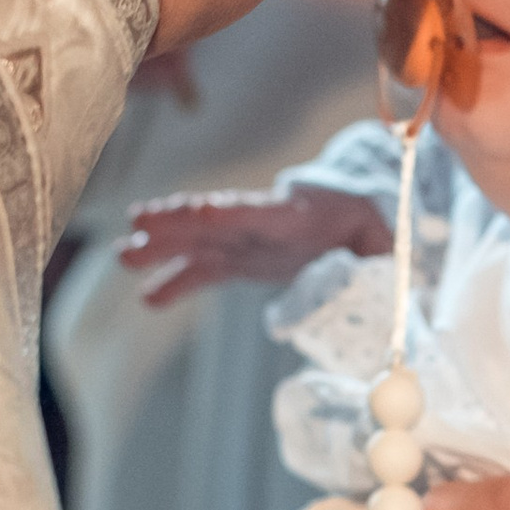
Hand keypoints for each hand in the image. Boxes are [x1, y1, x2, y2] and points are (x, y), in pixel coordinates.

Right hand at [122, 177, 392, 308]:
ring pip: (199, 241)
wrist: (363, 215)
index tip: (200, 213)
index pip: (261, 212)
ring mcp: (248, 239)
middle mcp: (264, 223)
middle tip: (137, 226)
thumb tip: (361, 282)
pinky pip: (205, 269)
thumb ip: (374, 264)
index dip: (231, 212)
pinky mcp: (243, 258)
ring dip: (163, 247)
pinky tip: (148, 297)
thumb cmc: (376, 230)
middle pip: (215, 220)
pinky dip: (177, 280)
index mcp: (300, 215)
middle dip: (177, 223)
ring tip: (123, 254)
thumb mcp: (386, 246)